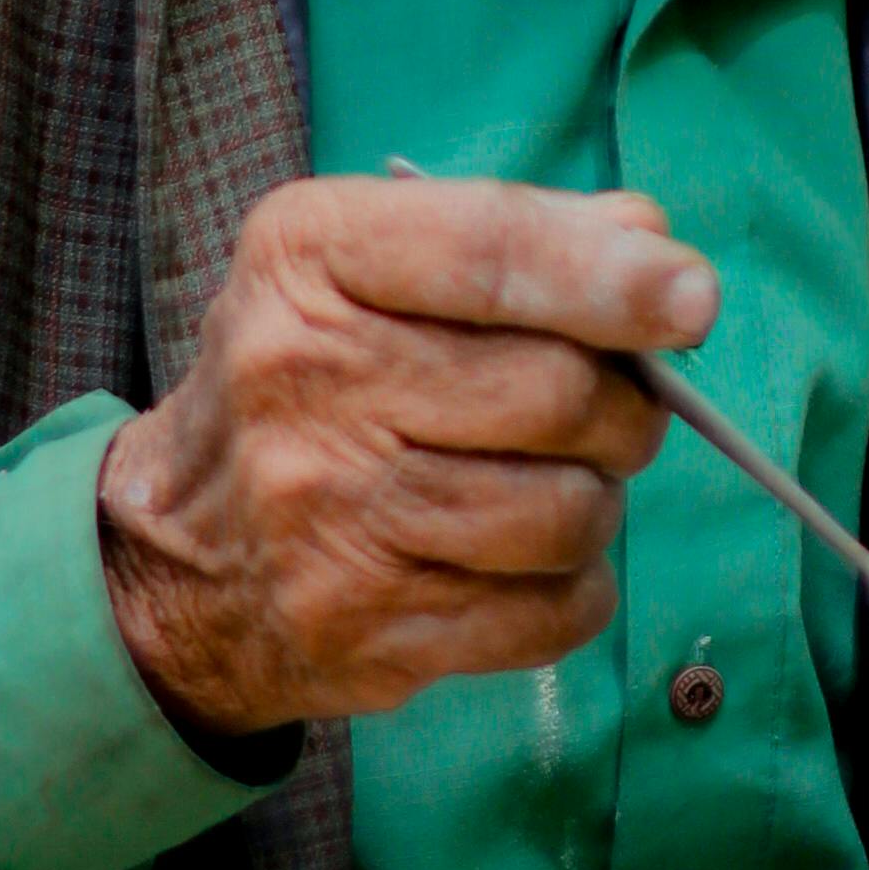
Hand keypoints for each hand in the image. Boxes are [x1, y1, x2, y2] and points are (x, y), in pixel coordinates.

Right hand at [95, 176, 711, 746]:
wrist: (176, 554)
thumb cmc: (313, 383)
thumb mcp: (368, 270)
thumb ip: (511, 239)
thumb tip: (651, 242)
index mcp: (307, 257)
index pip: (487, 252)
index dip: (610, 276)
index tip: (692, 298)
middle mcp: (301, 377)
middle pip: (555, 390)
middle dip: (624, 405)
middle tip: (609, 411)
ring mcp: (327, 515)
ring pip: (567, 510)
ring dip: (597, 500)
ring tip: (551, 484)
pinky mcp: (364, 630)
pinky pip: (552, 611)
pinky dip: (572, 587)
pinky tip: (521, 560)